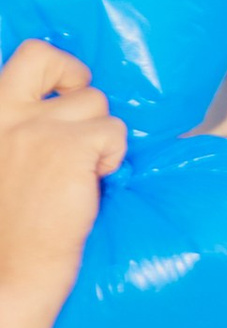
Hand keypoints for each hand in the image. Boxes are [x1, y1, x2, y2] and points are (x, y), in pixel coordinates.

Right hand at [0, 40, 124, 321]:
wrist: (8, 270)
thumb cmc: (7, 228)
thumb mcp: (1, 163)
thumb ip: (18, 132)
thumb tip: (59, 109)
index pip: (27, 56)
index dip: (55, 67)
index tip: (62, 93)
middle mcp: (4, 114)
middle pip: (53, 59)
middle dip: (77, 79)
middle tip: (82, 119)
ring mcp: (37, 128)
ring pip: (96, 103)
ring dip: (99, 135)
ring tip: (83, 170)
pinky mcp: (70, 148)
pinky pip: (114, 130)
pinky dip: (112, 155)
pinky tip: (95, 180)